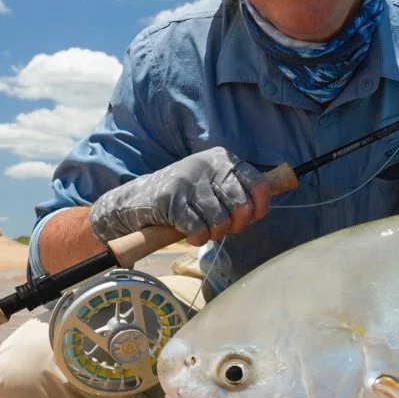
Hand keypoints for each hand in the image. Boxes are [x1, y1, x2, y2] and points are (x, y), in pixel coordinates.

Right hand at [88, 147, 273, 245]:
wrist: (137, 199)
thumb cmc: (185, 196)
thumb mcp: (213, 184)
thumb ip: (237, 193)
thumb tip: (260, 210)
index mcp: (223, 159)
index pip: (257, 183)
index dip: (260, 206)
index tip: (253, 217)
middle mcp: (208, 166)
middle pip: (241, 205)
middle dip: (236, 225)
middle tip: (223, 227)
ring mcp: (188, 181)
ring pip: (220, 220)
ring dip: (214, 233)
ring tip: (205, 229)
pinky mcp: (171, 200)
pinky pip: (198, 228)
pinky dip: (198, 237)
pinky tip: (191, 234)